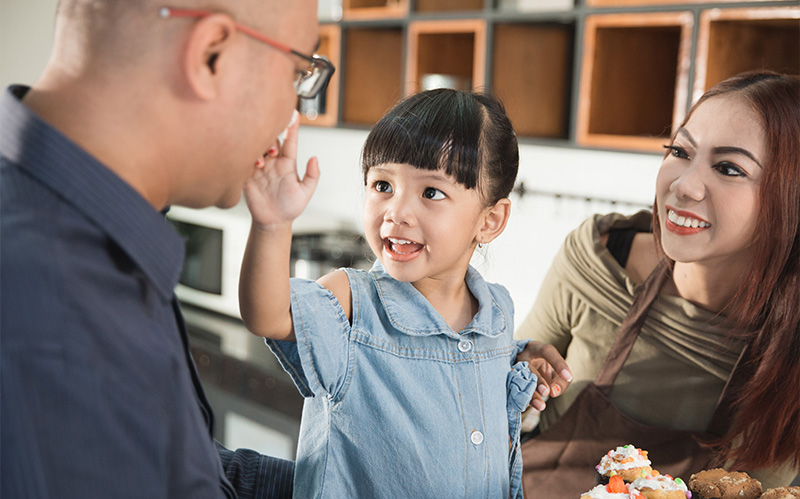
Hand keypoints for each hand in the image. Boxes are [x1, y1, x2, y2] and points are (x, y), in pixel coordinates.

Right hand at [244, 111, 319, 228]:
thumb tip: (315, 158)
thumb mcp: (305, 192)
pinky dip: (246, 158)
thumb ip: (312, 176)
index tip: (294, 114)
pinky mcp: (247, 175)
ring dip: (259, 149)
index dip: (292, 128)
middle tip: (274, 151)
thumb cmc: (290, 207)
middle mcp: (273, 162)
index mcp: (287, 163)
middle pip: (270, 139)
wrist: (273, 222)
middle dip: (271, 139)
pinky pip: (243, 160)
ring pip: (256, 147)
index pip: (290, 141)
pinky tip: (251, 164)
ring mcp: (259, 167)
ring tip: (262, 162)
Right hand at [516, 341, 572, 410]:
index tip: (568, 377)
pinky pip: (514, 391)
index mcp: (536, 349)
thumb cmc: (543, 366)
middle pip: (528, 366)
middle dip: (538, 380)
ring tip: (541, 406)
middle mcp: (522, 356)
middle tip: (547, 392)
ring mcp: (513, 368)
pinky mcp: (509, 381)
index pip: (547, 352)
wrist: (523, 364)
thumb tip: (554, 393)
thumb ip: (559, 381)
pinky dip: (523, 400)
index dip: (558, 364)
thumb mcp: (554, 369)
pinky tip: (531, 406)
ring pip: (519, 380)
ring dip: (530, 394)